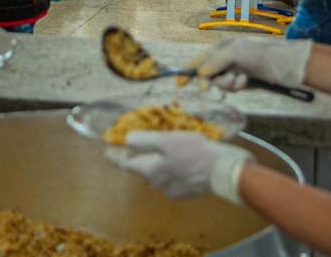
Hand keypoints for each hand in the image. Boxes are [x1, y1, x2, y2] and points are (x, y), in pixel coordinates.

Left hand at [106, 132, 251, 203]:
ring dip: (160, 162)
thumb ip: (145, 141)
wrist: (224, 171)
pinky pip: (174, 179)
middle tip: (144, 143)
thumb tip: (127, 140)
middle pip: (144, 168)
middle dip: (142, 157)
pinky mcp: (187, 191)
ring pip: (160, 174)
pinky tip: (185, 160)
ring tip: (171, 148)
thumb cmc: (195, 151)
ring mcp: (173, 189)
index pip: (127, 163)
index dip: (116, 156)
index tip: (106, 152)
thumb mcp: (168, 139)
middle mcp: (158, 183)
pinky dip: (175, 169)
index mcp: (151, 169)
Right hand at [197, 37, 312, 90]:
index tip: (179, 83)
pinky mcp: (245, 81)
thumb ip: (214, 63)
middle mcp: (228, 57)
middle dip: (211, 80)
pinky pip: (232, 88)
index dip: (189, 70)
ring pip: (220, 83)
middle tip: (207, 88)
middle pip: (209, 74)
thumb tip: (200, 75)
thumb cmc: (259, 54)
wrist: (285, 65)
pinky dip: (237, 87)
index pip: (201, 59)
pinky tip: (246, 83)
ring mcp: (236, 70)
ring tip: (239, 80)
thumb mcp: (233, 53)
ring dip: (227, 84)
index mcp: (223, 47)